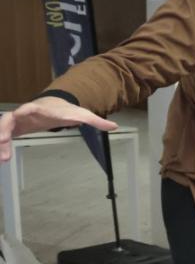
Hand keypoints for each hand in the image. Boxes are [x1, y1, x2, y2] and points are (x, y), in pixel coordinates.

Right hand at [0, 98, 117, 162]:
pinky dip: (1, 146)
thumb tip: (115, 126)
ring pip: (2, 130)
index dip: (24, 111)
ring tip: (1, 158)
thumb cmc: (66, 109)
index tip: (18, 114)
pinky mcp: (14, 129)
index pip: (29, 108)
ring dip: (0, 142)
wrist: (52, 104)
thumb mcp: (82, 114)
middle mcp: (24, 113)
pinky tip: (1, 159)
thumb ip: (96, 121)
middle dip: (3, 131)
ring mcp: (17, 121)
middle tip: (1, 144)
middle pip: (8, 120)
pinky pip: (3, 137)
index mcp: (40, 109)